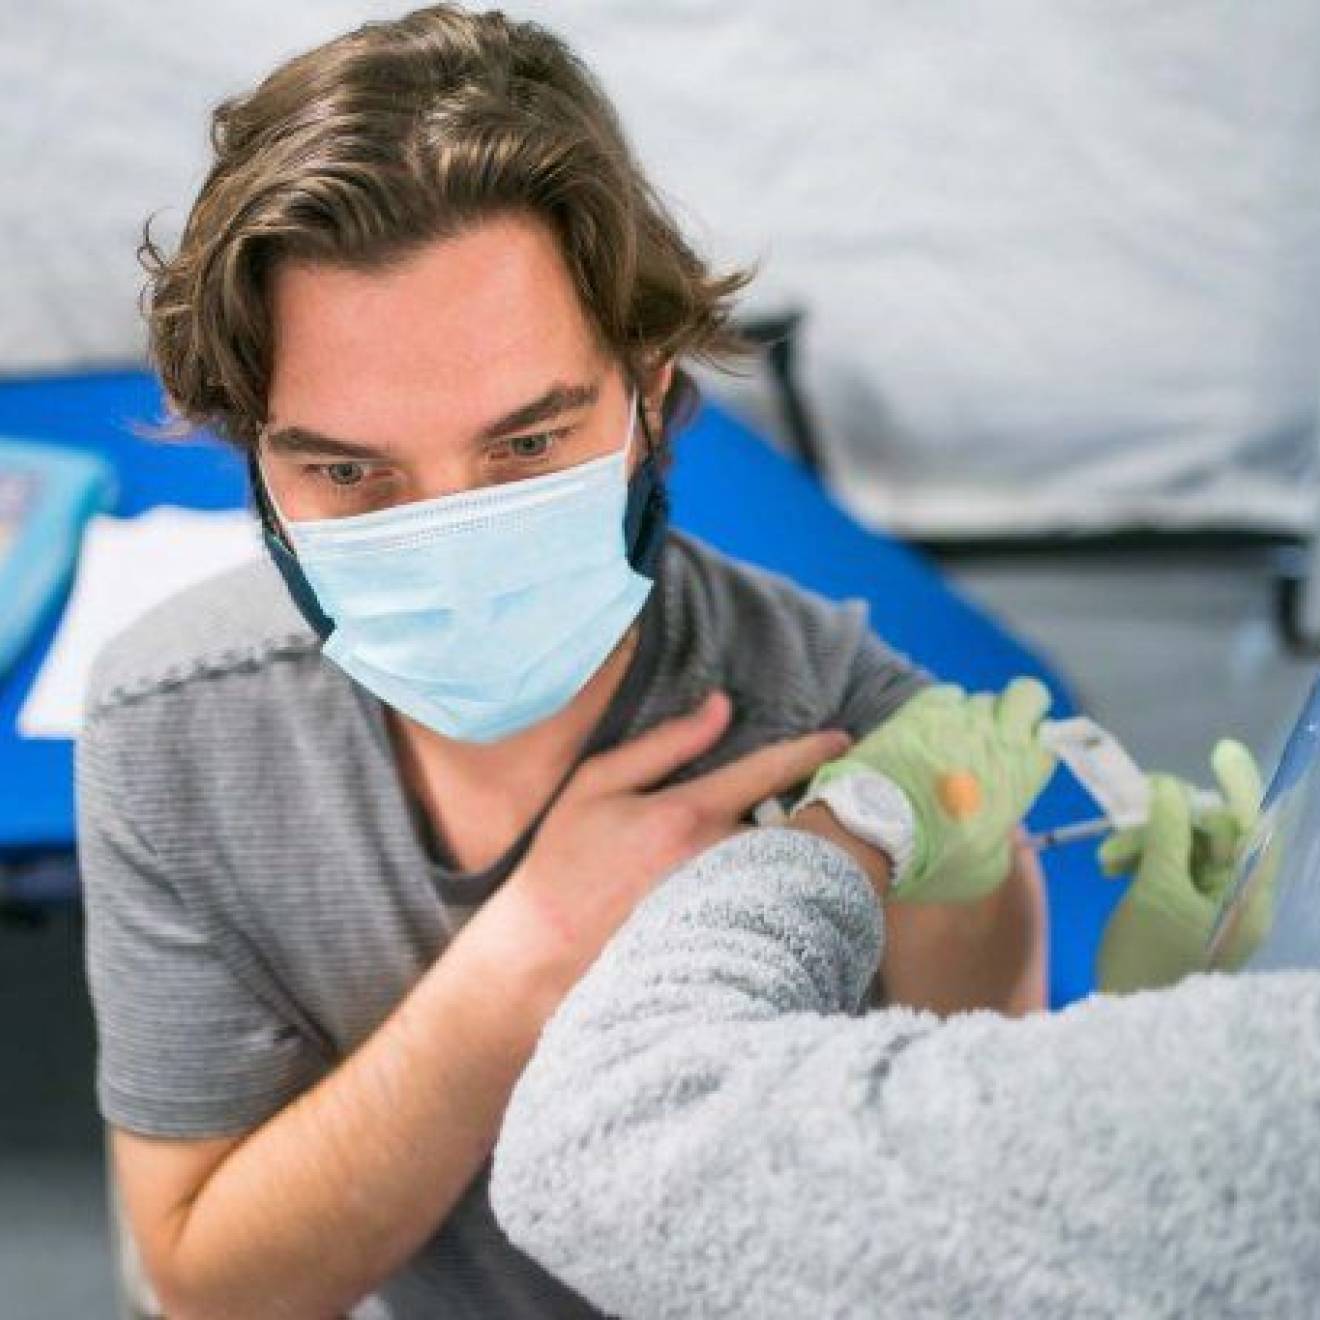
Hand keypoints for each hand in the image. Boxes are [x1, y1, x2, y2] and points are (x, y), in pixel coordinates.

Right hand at [478, 692, 850, 1022]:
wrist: (543, 952)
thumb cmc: (562, 862)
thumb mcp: (597, 785)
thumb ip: (663, 745)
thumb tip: (720, 707)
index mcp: (685, 814)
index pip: (766, 771)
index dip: (809, 750)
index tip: (842, 738)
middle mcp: (714, 860)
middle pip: (788, 825)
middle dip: (805, 813)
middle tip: (813, 806)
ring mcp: (723, 904)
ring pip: (780, 866)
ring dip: (790, 854)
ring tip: (788, 851)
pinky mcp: (722, 938)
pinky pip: (766, 904)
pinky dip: (772, 890)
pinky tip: (760, 893)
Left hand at [806, 678, 1056, 903]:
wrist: (873, 831)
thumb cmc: (929, 858)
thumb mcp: (985, 868)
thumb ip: (1002, 840)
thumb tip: (997, 828)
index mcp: (1020, 773)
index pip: (1055, 735)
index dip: (1041, 742)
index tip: (1027, 753)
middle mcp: (996, 736)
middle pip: (1028, 695)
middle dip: (1022, 707)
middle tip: (1003, 731)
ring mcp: (957, 718)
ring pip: (981, 697)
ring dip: (972, 715)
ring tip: (951, 745)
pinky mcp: (919, 710)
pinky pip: (944, 693)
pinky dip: (941, 708)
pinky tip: (927, 732)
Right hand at [1096, 741, 1270, 993]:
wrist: (1126, 1021)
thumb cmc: (1148, 959)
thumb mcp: (1155, 891)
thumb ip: (1167, 835)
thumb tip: (1171, 786)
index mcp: (1247, 895)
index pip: (1254, 826)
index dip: (1239, 786)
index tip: (1219, 749)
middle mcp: (1236, 895)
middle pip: (1211, 832)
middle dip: (1164, 821)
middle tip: (1122, 820)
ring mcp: (1208, 902)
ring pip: (1182, 845)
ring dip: (1143, 841)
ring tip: (1106, 860)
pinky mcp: (1182, 907)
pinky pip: (1167, 865)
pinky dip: (1139, 859)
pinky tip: (1111, 868)